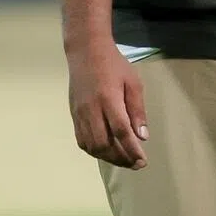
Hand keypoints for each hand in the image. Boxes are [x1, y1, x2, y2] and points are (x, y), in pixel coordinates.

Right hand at [66, 38, 148, 169]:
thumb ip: (137, 109)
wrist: (86, 51)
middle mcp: (92, 109)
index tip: (142, 161)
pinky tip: (106, 151)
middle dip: (121, 158)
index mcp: (109, 99)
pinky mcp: (74, 115)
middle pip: (104, 144)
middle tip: (135, 164)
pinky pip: (82, 140)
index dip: (131, 150)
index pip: (121, 132)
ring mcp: (80, 113)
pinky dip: (94, 151)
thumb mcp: (133, 82)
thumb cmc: (114, 64)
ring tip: (123, 160)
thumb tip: (142, 136)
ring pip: (92, 146)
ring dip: (108, 157)